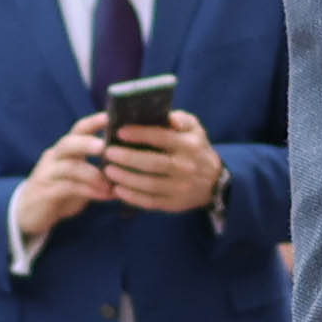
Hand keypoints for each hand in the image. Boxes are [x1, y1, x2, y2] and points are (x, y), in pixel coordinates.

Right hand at [8, 120, 115, 254]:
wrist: (29, 213)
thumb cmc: (60, 191)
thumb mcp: (78, 177)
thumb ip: (96, 168)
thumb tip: (127, 162)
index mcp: (64, 150)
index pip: (78, 130)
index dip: (93, 122)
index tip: (110, 117)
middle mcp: (54, 157)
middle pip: (68, 143)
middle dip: (86, 143)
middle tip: (104, 147)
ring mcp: (48, 174)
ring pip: (68, 167)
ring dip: (92, 174)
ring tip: (110, 184)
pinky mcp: (46, 193)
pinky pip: (68, 188)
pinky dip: (88, 191)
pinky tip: (105, 196)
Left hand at [97, 113, 224, 215]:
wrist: (214, 181)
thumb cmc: (195, 149)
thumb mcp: (195, 129)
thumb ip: (181, 119)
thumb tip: (168, 117)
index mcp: (190, 145)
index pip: (163, 138)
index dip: (140, 134)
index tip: (120, 131)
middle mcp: (186, 167)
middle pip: (153, 163)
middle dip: (127, 158)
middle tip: (108, 152)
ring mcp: (181, 188)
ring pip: (149, 184)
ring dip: (126, 178)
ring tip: (108, 170)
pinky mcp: (174, 204)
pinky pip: (150, 202)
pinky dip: (132, 197)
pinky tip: (117, 189)